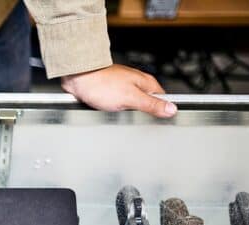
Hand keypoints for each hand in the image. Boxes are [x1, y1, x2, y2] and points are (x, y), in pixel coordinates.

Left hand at [61, 64, 176, 117]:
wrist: (77, 77)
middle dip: (143, 114)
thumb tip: (171, 109)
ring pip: (131, 106)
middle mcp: (135, 84)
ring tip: (120, 116)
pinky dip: (113, 111)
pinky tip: (109, 113)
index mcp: (146, 83)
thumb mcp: (131, 98)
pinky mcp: (110, 92)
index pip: (163, 99)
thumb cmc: (101, 83)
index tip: (161, 122)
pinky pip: (116, 106)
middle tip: (137, 120)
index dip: (163, 111)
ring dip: (126, 113)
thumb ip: (151, 104)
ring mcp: (122, 88)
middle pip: (147, 103)